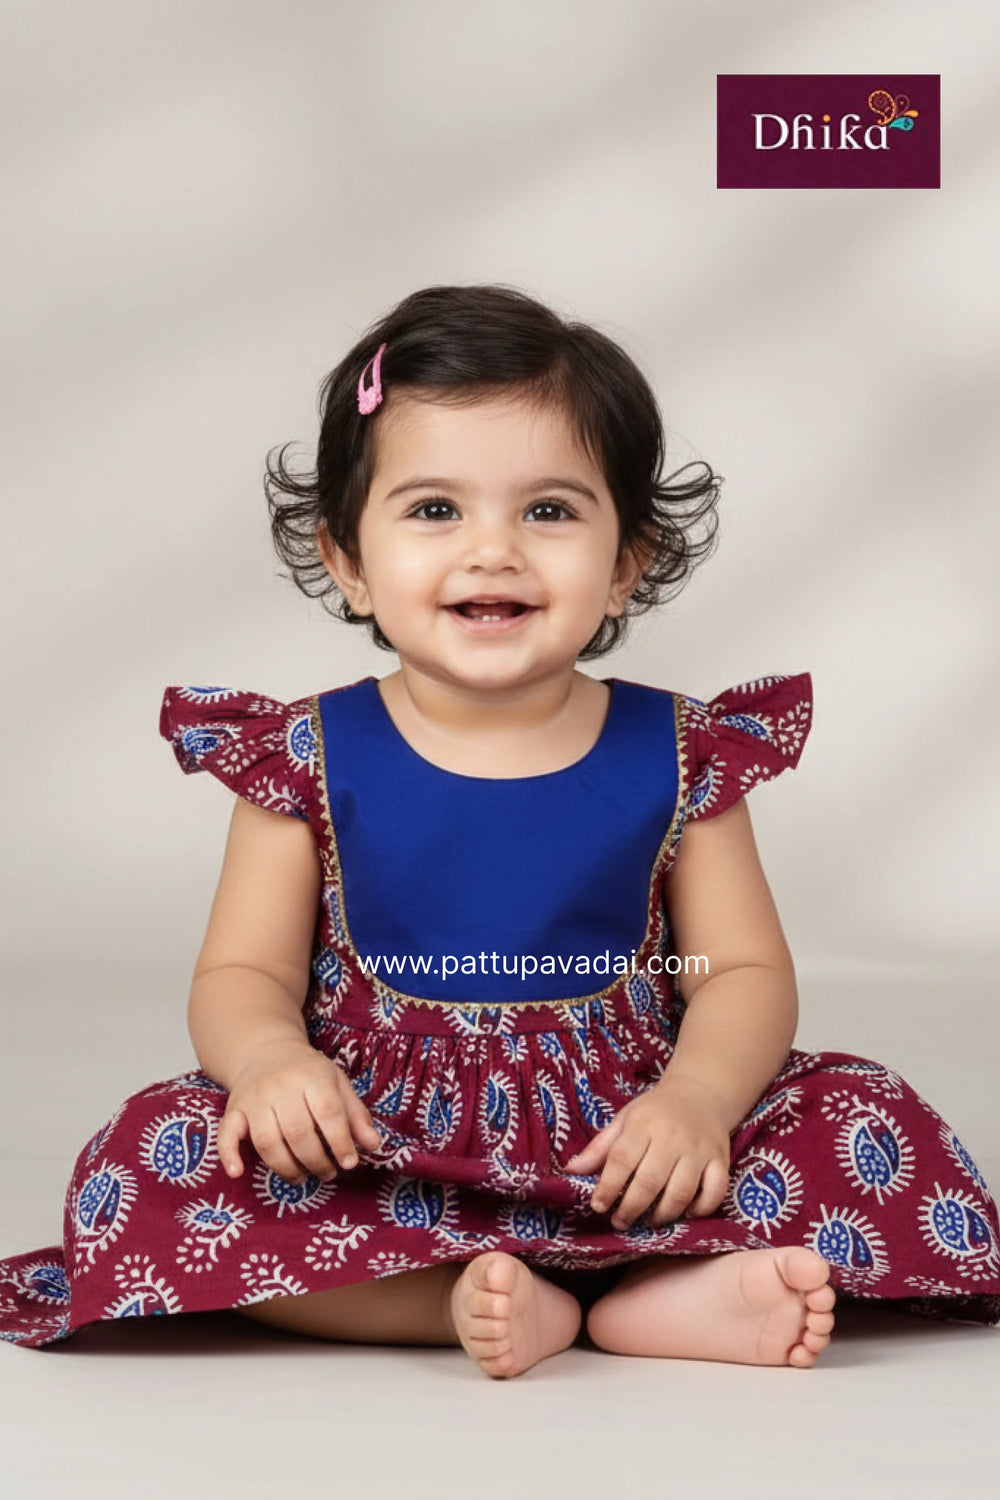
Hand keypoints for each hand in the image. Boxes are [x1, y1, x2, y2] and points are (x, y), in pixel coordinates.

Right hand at [217, 1039, 380, 1185]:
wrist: (265, 1050)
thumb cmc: (307, 1072)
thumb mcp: (337, 1083)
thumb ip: (356, 1115)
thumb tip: (374, 1145)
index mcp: (312, 1076)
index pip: (328, 1113)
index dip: (341, 1142)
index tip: (350, 1162)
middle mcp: (281, 1086)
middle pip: (298, 1133)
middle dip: (316, 1161)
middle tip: (328, 1173)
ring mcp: (255, 1098)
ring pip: (267, 1142)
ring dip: (286, 1168)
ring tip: (302, 1177)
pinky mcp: (233, 1109)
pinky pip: (226, 1134)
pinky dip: (229, 1155)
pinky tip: (238, 1172)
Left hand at [563, 1072, 731, 1229]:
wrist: (701, 1093)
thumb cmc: (656, 1111)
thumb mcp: (625, 1120)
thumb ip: (600, 1147)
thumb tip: (571, 1170)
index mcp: (643, 1124)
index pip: (621, 1159)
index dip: (607, 1187)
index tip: (598, 1206)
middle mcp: (671, 1137)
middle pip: (650, 1181)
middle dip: (631, 1208)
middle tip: (620, 1221)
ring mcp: (698, 1149)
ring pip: (682, 1191)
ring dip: (663, 1213)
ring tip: (649, 1221)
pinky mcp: (720, 1159)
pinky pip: (715, 1192)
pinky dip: (701, 1208)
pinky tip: (685, 1213)